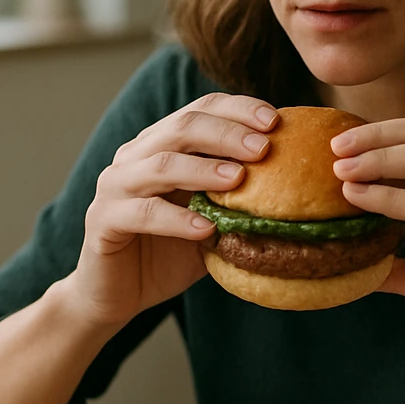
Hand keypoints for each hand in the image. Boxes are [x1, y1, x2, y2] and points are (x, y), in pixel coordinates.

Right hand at [66, 93, 278, 329]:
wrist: (118, 294)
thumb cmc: (172, 252)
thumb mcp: (214, 219)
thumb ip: (241, 198)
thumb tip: (301, 185)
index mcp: (162, 144)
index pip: (201, 109)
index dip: (237, 109)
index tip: (275, 120)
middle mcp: (136, 156)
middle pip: (182, 126)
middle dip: (227, 133)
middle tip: (264, 146)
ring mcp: (115, 186)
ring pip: (161, 165)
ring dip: (203, 169)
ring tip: (239, 179)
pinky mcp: (103, 221)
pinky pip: (141, 213)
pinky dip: (176, 219)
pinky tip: (206, 228)